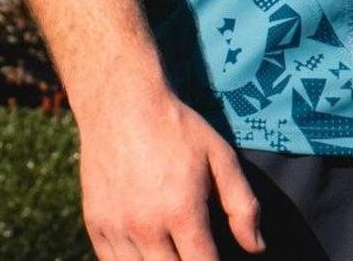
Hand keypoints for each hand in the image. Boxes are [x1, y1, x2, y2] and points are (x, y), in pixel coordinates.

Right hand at [78, 89, 262, 258]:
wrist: (123, 107)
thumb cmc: (180, 130)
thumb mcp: (222, 159)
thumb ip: (242, 206)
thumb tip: (256, 247)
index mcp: (181, 211)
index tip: (221, 260)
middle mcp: (145, 226)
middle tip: (199, 254)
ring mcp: (115, 228)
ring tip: (176, 253)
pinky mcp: (95, 224)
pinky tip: (150, 254)